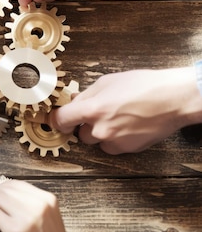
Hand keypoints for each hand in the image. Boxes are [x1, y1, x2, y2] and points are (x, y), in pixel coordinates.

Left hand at [48, 67, 201, 153]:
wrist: (174, 99)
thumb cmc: (145, 86)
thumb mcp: (108, 82)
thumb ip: (88, 94)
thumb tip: (75, 100)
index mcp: (93, 109)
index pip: (61, 120)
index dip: (57, 119)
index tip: (57, 119)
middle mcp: (101, 129)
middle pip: (80, 133)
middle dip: (86, 124)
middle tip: (100, 112)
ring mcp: (114, 141)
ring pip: (96, 141)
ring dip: (100, 132)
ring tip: (118, 117)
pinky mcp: (128, 149)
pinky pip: (112, 146)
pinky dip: (115, 139)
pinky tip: (127, 125)